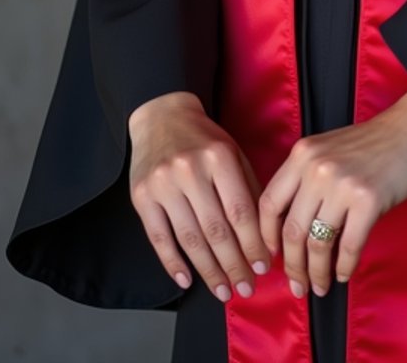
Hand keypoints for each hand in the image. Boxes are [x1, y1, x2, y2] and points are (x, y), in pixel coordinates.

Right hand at [128, 90, 273, 302]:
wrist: (161, 115)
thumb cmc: (204, 139)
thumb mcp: (233, 153)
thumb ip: (248, 188)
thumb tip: (265, 236)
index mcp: (219, 157)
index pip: (240, 210)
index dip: (252, 243)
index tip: (263, 267)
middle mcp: (190, 169)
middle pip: (216, 229)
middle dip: (233, 264)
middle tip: (246, 288)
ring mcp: (163, 183)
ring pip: (189, 239)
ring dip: (208, 271)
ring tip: (222, 291)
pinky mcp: (141, 196)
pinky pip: (158, 237)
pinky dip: (172, 263)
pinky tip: (186, 280)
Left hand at [258, 84, 406, 299]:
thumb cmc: (373, 142)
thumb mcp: (327, 150)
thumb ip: (306, 179)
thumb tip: (292, 228)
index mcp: (302, 154)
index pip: (269, 203)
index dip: (266, 237)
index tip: (273, 256)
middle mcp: (316, 168)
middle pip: (291, 230)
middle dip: (292, 266)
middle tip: (297, 286)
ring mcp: (341, 184)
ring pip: (317, 243)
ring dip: (317, 273)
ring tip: (320, 286)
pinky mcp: (368, 200)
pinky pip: (349, 246)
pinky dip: (344, 266)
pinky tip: (344, 274)